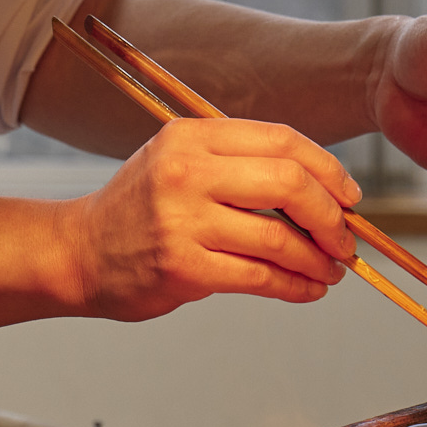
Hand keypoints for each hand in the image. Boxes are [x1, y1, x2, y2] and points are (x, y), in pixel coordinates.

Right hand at [57, 117, 361, 320]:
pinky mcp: (182, 267)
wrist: (78, 252)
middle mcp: (186, 172)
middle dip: (331, 215)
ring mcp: (182, 220)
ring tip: (331, 270)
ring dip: (317, 258)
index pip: (282, 141)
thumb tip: (323, 191)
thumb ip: (238, 165)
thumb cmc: (140, 210)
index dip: (328, 170)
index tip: (349, 196)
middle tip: (344, 239)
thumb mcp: (179, 163)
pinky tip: (308, 289)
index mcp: (192, 136)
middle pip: (289, 183)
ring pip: (279, 237)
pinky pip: (258, 278)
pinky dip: (294, 286)